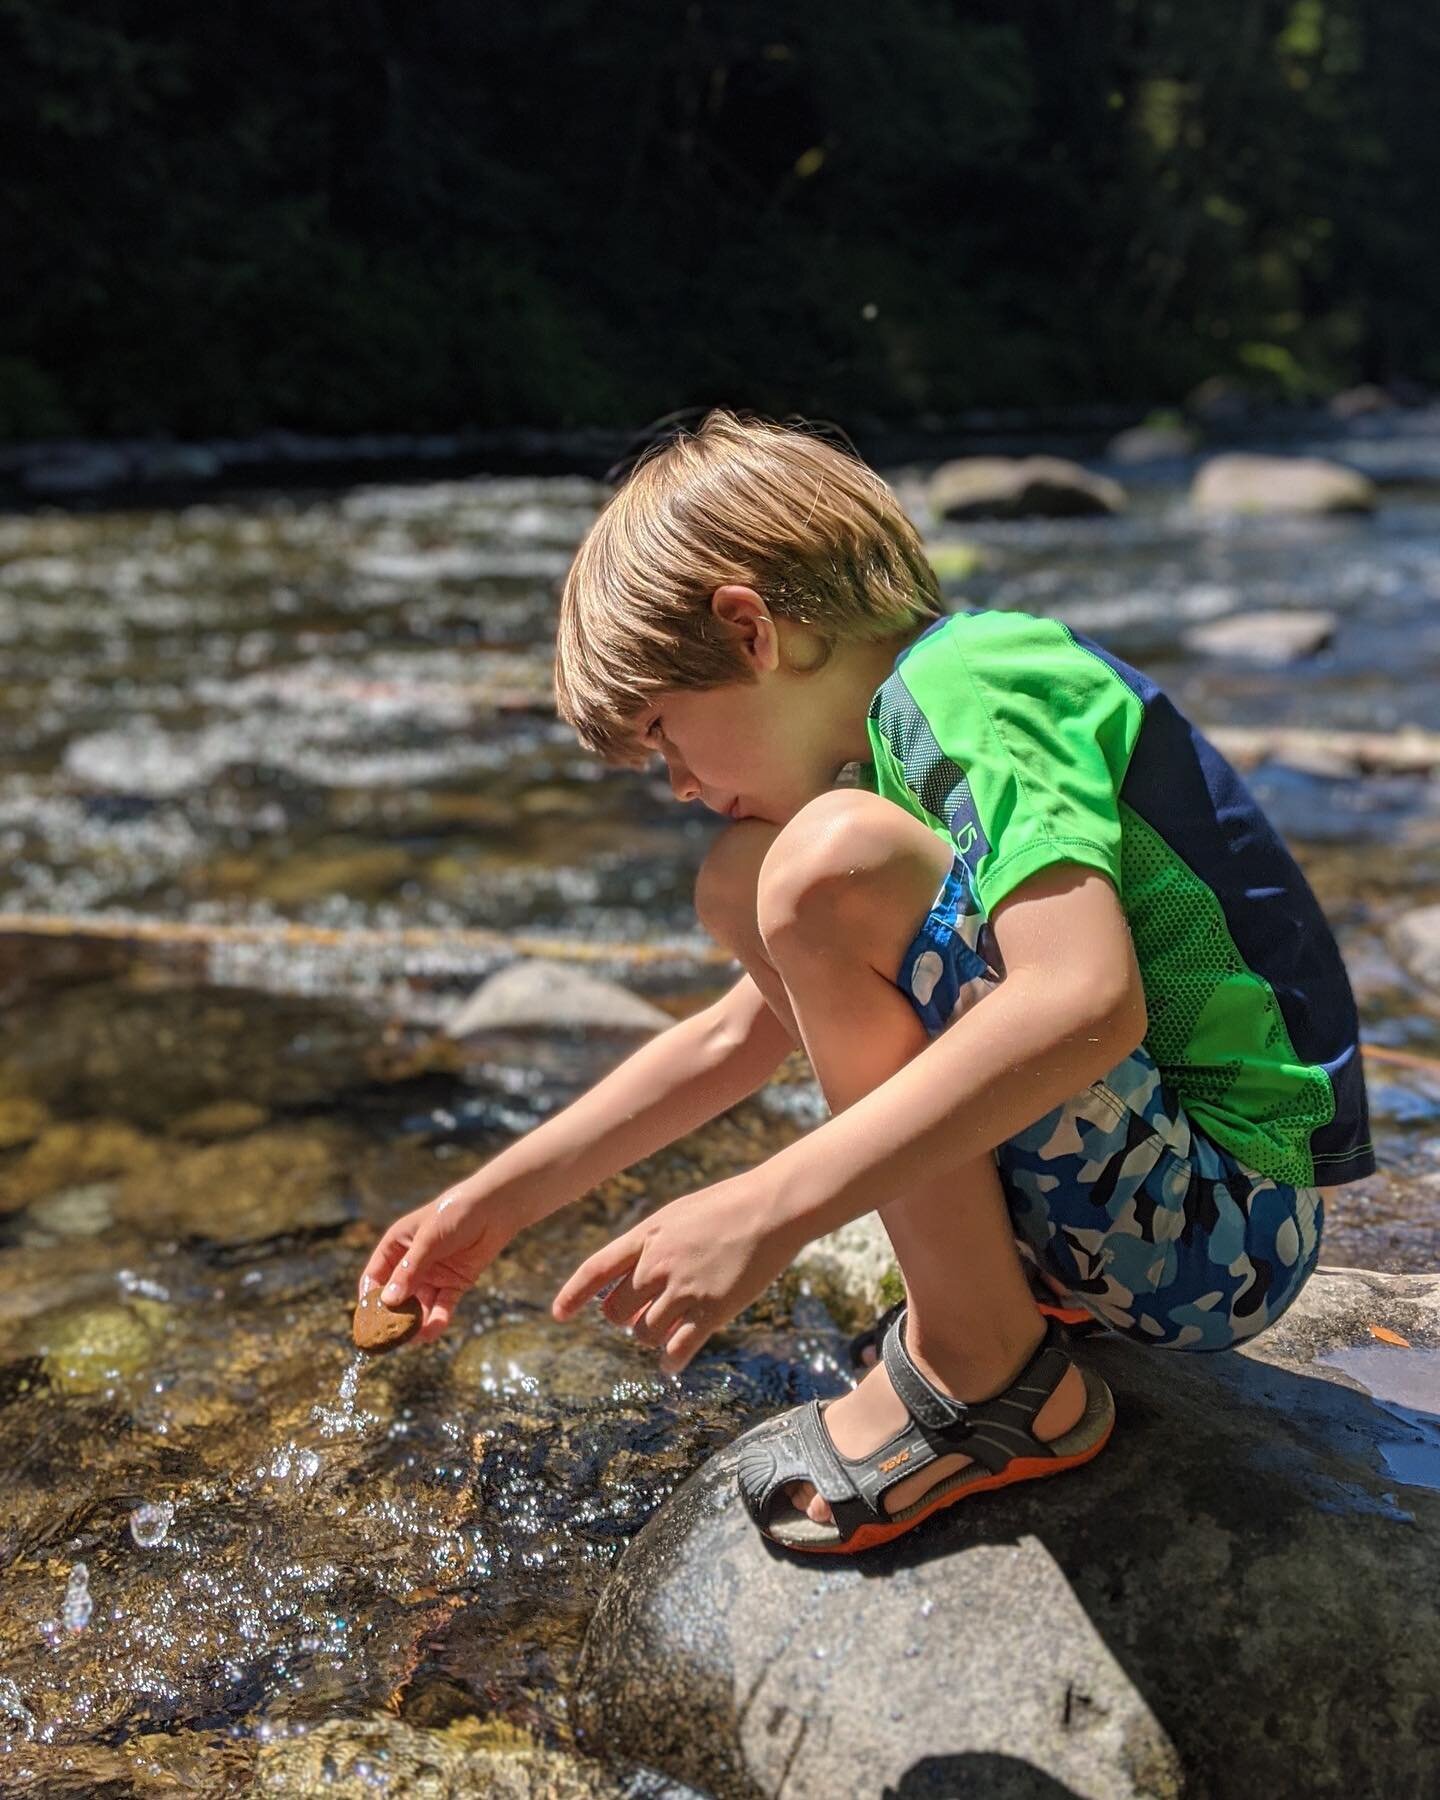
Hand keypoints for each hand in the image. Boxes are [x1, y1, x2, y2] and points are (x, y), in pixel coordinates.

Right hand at [358, 1180, 518, 1342]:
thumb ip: (409, 1270)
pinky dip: (437, 1321)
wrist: (495, 1208)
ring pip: (419, 1307)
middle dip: (393, 1317)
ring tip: (412, 1340)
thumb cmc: (456, 1213)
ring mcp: (433, 1276)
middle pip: (396, 1296)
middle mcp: (412, 1264)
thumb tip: (388, 1301)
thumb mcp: (428, 1239)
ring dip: (415, 1324)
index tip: (367, 1320)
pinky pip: (442, 1307)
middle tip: (388, 1337)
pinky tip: (432, 1332)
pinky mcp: (455, 1285)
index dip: (370, 1298)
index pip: (375, 1277)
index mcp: (396, 1247)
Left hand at [551, 1172, 801, 1373]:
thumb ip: (652, 1246)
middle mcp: (658, 1264)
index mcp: (647, 1236)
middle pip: (617, 1311)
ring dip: (651, 1336)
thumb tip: (635, 1281)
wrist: (772, 1207)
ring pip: (645, 1333)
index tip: (558, 1314)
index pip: (595, 1269)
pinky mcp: (713, 1310)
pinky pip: (678, 1349)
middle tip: (642, 1315)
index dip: (573, 1294)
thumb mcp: (678, 1215)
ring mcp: (684, 1289)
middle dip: (625, 1318)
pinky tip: (672, 1361)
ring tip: (668, 1329)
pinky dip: (671, 1359)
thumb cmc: (728, 1206)